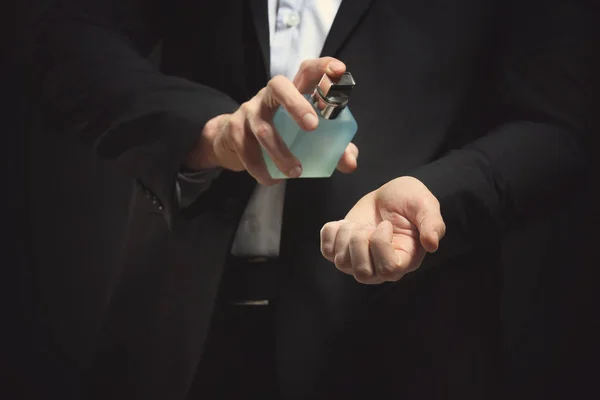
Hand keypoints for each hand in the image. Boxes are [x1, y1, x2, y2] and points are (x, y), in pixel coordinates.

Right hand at [185, 57, 358, 184]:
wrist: (231, 140)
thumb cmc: (280, 134)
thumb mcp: (307, 138)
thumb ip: (333, 147)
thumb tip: (351, 163)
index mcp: (293, 91)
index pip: (307, 70)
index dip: (323, 67)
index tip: (338, 70)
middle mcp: (269, 95)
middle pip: (279, 86)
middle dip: (295, 104)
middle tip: (312, 127)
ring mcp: (249, 109)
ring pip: (263, 127)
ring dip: (280, 152)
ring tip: (295, 172)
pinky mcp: (234, 128)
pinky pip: (246, 149)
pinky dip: (260, 168)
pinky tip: (272, 180)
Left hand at [320, 176, 445, 283]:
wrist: (389, 194)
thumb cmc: (409, 201)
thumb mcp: (426, 206)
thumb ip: (433, 224)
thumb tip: (432, 245)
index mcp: (404, 260)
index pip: (387, 270)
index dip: (380, 245)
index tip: (385, 225)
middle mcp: (380, 267)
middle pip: (361, 273)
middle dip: (360, 243)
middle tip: (369, 226)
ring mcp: (359, 260)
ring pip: (342, 264)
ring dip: (345, 237)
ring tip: (357, 224)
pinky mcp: (342, 249)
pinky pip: (326, 251)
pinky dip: (330, 234)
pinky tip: (343, 223)